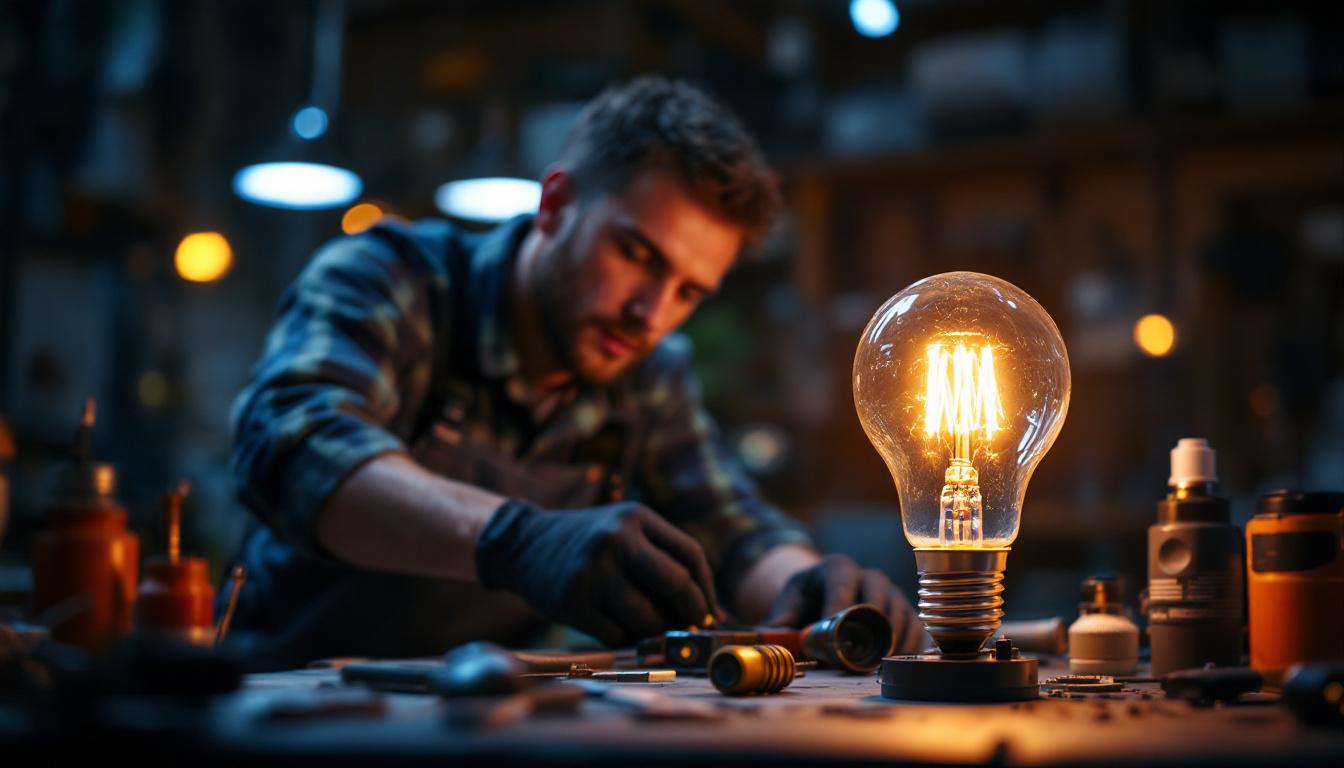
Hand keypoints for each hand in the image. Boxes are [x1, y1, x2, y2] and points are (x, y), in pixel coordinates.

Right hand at [475, 500, 721, 646]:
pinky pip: (616, 636)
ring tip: (649, 628)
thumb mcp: (624, 532)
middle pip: (676, 584)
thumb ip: (663, 561)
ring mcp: (592, 571)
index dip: (706, 590)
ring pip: (647, 618)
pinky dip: (624, 639)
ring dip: (656, 632)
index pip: (690, 555)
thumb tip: (711, 614)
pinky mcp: (571, 601)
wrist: (523, 543)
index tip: (709, 613)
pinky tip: (617, 628)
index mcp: (635, 518)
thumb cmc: (588, 544)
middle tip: (692, 629)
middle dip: (692, 613)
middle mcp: (615, 540)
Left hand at [762, 553, 924, 653]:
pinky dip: (908, 646)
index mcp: (838, 568)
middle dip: (869, 627)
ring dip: (890, 640)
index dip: (840, 609)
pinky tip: (896, 662)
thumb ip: (778, 623)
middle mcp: (869, 575)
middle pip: (877, 597)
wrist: (827, 592)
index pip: (842, 585)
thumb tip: (770, 640)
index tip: (835, 635)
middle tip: (860, 656)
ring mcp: (891, 592)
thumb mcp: (789, 604)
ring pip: (899, 613)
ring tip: (877, 664)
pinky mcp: (905, 610)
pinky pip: (915, 627)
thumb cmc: (807, 599)